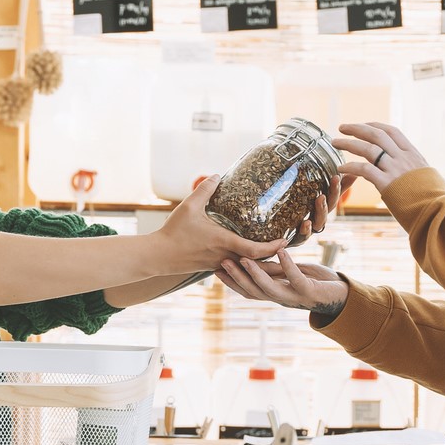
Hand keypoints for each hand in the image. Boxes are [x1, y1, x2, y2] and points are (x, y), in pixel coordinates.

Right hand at [153, 176, 287, 275]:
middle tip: (287, 250)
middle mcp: (225, 257)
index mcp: (224, 243)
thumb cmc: (174, 231)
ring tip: (274, 255)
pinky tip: (250, 259)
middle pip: (257, 264)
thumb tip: (217, 175)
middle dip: (274, 259)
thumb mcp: (189, 206)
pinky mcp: (213, 267)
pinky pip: (236, 269)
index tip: (285, 241)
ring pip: (247, 268)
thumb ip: (204, 189)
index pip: (256, 250)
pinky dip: (247, 266)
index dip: (273, 247)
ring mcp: (219, 265)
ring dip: (261, 264)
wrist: (158, 255)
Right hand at [215, 250, 349, 316]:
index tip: (214, 269)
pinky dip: (288, 265)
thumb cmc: (316, 282)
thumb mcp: (291, 273)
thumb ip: (275, 269)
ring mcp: (295, 297)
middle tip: (221, 262)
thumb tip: (255, 257)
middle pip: (253, 291)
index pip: (247, 291)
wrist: (343, 296)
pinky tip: (281, 252)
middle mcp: (282, 299)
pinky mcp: (309, 291)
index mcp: (275, 294)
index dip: (230, 282)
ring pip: (270, 288)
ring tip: (244, 258)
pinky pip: (296, 278)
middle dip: (236, 277)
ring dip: (255, 273)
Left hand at [287, 175, 352, 247]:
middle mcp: (318, 218)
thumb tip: (342, 168)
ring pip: (319, 221)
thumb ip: (320, 183)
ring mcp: (310, 228)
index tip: (337, 175)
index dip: (337, 186)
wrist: (280, 233)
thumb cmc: (297, 210)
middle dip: (333, 194)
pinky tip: (305, 223)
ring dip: (322, 209)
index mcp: (322, 207)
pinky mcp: (298, 237)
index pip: (333, 196)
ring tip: (321, 198)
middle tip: (333, 181)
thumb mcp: (309, 194)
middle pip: (329, 208)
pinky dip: (306, 230)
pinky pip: (304, 235)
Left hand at [333, 122, 430, 194]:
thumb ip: (414, 169)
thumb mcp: (427, 176)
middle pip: (376, 135)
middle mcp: (403, 158)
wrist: (441, 212)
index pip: (392, 132)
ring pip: (368, 149)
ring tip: (336, 143)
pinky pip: (364, 170)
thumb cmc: (435, 199)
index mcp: (413, 154)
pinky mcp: (387, 184)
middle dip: (357, 129)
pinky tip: (341, 168)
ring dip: (349, 144)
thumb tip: (409, 169)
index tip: (363, 125)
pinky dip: (351, 167)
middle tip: (342, 128)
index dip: (375, 126)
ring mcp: (395, 170)